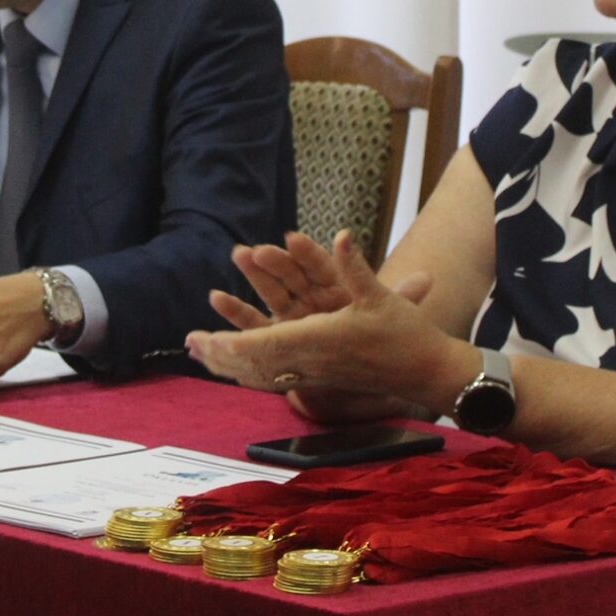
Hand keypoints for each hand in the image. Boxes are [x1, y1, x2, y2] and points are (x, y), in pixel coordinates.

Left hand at [187, 230, 461, 414]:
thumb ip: (356, 267)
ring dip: (229, 364)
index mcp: (323, 340)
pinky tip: (232, 370)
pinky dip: (249, 374)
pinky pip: (276, 381)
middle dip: (222, 353)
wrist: (426, 373)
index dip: (235, 343)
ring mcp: (314, 374)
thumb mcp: (382, 297)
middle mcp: (313, 361)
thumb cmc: (406, 334)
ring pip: (262, 374)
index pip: (270, 343)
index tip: (208, 340)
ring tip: (199, 353)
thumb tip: (342, 235)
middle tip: (190, 342)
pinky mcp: (319, 380)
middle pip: (257, 362)